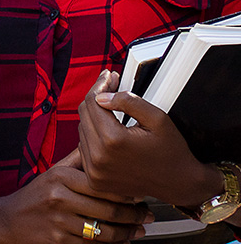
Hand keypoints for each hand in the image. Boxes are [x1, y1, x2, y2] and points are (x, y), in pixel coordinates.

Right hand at [0, 152, 151, 243]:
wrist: (8, 221)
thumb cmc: (35, 196)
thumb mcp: (52, 173)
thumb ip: (77, 161)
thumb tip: (99, 143)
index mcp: (60, 177)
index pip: (102, 185)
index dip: (125, 192)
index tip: (140, 193)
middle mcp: (59, 198)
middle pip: (107, 209)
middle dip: (133, 214)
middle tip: (148, 214)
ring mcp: (59, 221)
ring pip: (104, 231)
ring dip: (127, 233)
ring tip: (139, 230)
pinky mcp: (59, 241)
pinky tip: (122, 242)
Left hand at [79, 70, 223, 207]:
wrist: (179, 183)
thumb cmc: (172, 151)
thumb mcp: (157, 118)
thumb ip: (128, 101)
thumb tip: (102, 96)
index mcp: (113, 140)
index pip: (93, 101)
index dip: (101, 85)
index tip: (109, 77)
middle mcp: (99, 157)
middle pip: (84, 114)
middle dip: (97, 99)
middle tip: (111, 89)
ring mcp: (95, 171)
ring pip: (82, 129)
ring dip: (94, 118)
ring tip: (113, 114)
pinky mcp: (94, 179)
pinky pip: (84, 148)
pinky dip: (93, 138)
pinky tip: (109, 134)